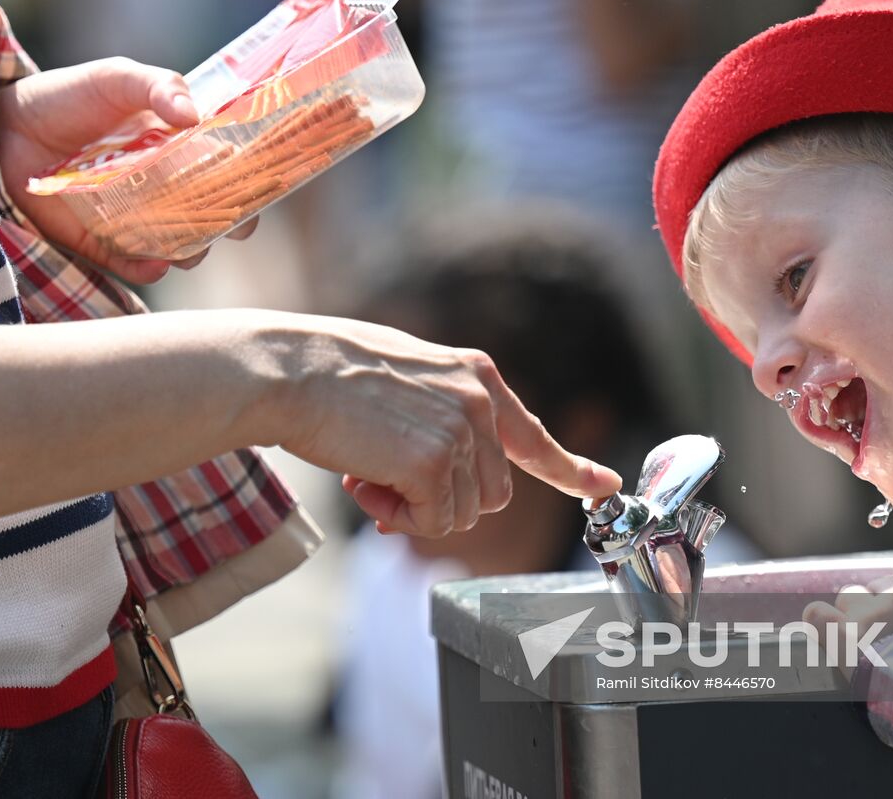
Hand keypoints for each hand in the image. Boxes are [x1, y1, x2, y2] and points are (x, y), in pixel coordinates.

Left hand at [0, 57, 257, 283]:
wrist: (0, 129)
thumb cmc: (65, 97)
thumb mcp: (115, 78)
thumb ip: (157, 87)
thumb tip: (194, 117)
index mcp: (178, 147)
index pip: (230, 171)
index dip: (252, 183)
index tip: (259, 189)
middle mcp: (164, 187)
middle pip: (214, 215)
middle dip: (229, 225)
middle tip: (227, 224)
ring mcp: (135, 218)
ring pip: (182, 246)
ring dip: (192, 249)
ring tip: (186, 243)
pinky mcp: (102, 245)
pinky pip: (137, 265)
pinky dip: (150, 267)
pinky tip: (151, 260)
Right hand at [263, 314, 622, 536]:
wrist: (288, 371)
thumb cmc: (327, 373)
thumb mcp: (405, 376)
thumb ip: (441, 412)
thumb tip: (446, 476)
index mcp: (476, 376)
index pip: (531, 435)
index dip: (569, 467)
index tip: (603, 485)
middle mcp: (480, 401)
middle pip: (491, 493)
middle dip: (443, 501)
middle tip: (383, 483)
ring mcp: (461, 432)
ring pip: (462, 514)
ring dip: (414, 509)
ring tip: (365, 474)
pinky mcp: (435, 464)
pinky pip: (434, 522)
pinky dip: (399, 518)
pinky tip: (363, 483)